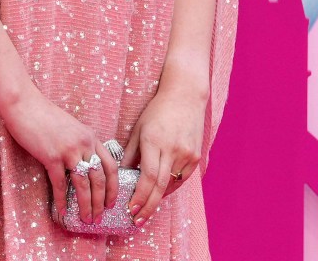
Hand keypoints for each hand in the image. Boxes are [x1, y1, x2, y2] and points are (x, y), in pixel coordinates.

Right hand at [0, 89, 112, 227]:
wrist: (24, 104)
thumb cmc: (44, 115)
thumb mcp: (71, 127)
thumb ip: (80, 144)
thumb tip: (83, 165)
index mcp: (91, 137)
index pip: (111, 166)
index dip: (114, 187)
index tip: (111, 202)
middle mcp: (84, 144)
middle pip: (100, 179)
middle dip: (101, 202)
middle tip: (99, 217)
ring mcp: (68, 151)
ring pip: (84, 185)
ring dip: (86, 205)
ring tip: (86, 219)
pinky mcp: (52, 156)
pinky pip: (60, 184)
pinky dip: (62, 200)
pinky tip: (62, 210)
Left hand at [125, 75, 206, 222]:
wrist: (186, 97)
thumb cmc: (157, 111)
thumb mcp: (138, 129)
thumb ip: (130, 154)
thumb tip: (121, 175)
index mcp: (154, 141)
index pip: (148, 177)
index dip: (139, 196)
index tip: (130, 210)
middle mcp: (172, 150)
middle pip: (160, 186)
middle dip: (147, 206)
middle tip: (137, 220)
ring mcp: (187, 154)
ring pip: (171, 184)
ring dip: (158, 198)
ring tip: (145, 209)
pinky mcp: (196, 156)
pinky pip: (181, 178)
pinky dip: (170, 187)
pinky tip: (160, 193)